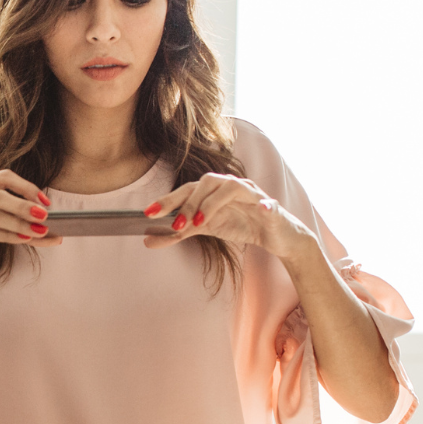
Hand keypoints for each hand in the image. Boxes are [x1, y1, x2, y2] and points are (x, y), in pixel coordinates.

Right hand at [0, 169, 61, 279]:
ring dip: (21, 223)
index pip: (3, 177)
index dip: (27, 187)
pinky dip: (9, 235)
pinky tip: (24, 239)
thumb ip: (9, 221)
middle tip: (47, 216)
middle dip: (26, 206)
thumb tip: (44, 226)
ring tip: (41, 231)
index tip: (45, 202)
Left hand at [142, 174, 315, 263]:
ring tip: (199, 222)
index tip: (148, 213)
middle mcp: (230, 185)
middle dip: (187, 202)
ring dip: (212, 203)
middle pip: (206, 182)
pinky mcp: (271, 206)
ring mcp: (251, 193)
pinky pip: (267, 203)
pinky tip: (261, 211)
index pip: (188, 188)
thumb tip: (148, 240)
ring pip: (230, 187)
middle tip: (175, 224)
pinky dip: (264, 206)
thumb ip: (178, 233)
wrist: (274, 235)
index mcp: (213, 189)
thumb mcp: (206, 230)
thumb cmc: (240, 225)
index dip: (168, 199)